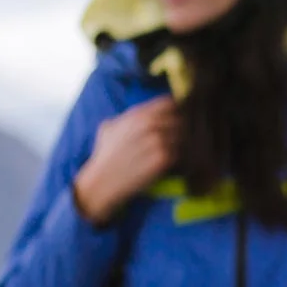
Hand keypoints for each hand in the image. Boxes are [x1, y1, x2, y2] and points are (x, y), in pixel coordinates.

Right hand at [71, 97, 176, 225]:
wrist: (101, 183)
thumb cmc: (104, 157)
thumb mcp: (109, 128)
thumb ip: (127, 117)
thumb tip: (145, 112)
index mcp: (138, 114)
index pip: (170, 103)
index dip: (176, 110)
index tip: (178, 117)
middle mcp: (150, 124)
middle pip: (181, 119)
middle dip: (183, 127)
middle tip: (182, 137)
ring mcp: (158, 140)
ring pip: (184, 136)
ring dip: (185, 142)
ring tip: (181, 150)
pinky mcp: (163, 159)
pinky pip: (182, 152)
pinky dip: (181, 156)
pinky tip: (176, 161)